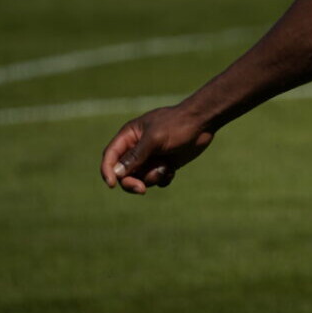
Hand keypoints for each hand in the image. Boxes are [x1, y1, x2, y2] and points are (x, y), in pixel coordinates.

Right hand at [100, 106, 214, 194]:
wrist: (203, 123)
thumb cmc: (177, 125)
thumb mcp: (155, 139)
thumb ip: (136, 155)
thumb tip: (117, 172)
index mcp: (129, 136)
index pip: (110, 156)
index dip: (108, 171)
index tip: (111, 184)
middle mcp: (137, 148)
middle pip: (123, 172)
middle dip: (131, 182)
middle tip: (141, 189)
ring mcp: (151, 157)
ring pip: (140, 178)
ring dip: (151, 178)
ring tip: (165, 168)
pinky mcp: (164, 164)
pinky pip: (156, 180)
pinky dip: (162, 178)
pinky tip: (172, 170)